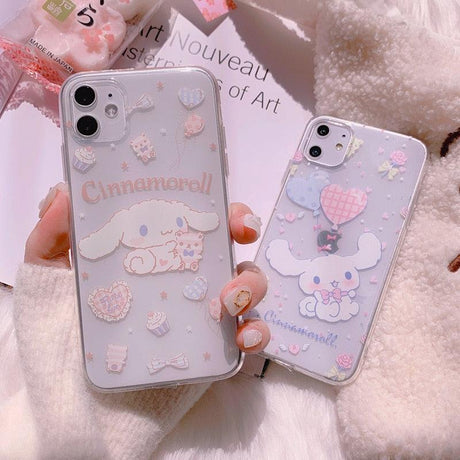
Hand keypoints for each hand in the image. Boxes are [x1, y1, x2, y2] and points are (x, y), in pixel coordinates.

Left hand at [25, 183, 269, 352]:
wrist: (73, 408)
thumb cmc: (58, 338)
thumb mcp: (48, 280)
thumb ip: (50, 238)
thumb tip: (64, 193)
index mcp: (154, 254)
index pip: (192, 218)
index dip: (215, 204)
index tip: (223, 204)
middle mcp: (184, 278)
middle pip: (227, 242)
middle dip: (243, 230)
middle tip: (240, 233)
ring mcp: (201, 313)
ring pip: (246, 286)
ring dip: (251, 284)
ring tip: (230, 299)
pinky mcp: (212, 348)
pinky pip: (249, 334)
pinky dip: (257, 332)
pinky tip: (243, 337)